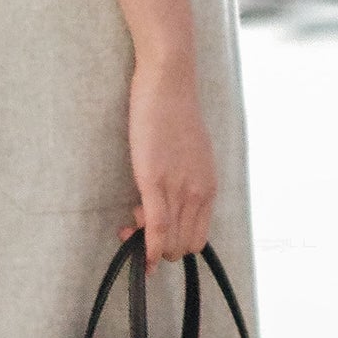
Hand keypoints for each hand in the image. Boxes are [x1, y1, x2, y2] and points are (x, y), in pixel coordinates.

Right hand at [128, 51, 216, 262]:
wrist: (169, 84)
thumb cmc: (175, 113)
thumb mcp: (191, 154)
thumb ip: (185, 179)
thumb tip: (169, 197)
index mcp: (208, 189)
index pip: (196, 239)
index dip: (173, 244)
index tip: (153, 231)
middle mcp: (198, 194)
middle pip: (184, 245)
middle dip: (159, 247)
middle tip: (136, 225)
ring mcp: (178, 189)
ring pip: (170, 241)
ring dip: (147, 246)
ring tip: (130, 223)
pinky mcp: (155, 180)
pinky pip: (156, 227)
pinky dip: (147, 247)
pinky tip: (138, 254)